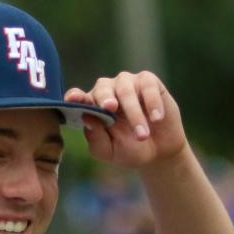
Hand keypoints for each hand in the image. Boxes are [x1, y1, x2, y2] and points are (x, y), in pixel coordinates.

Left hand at [65, 70, 186, 168]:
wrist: (160, 151)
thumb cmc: (130, 150)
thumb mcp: (110, 151)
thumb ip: (96, 138)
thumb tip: (86, 117)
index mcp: (92, 106)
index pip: (78, 97)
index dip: (75, 96)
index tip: (72, 100)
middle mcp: (107, 90)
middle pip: (102, 88)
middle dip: (105, 98)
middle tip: (110, 108)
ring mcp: (127, 83)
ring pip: (126, 90)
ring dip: (134, 114)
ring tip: (142, 135)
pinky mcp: (148, 81)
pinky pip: (148, 86)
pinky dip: (152, 103)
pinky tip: (156, 119)